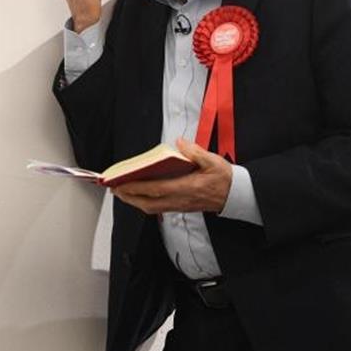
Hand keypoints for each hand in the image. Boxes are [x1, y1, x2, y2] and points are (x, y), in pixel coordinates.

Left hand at [112, 138, 232, 214]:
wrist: (235, 195)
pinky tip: (140, 195)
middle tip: (114, 189)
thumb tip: (179, 143)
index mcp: (186, 187)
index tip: (121, 183)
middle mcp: (180, 200)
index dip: (136, 187)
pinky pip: (158, 208)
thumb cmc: (223, 178)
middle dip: (129, 197)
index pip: (155, 189)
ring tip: (122, 192)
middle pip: (148, 203)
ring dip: (135, 201)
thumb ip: (195, 151)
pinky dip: (145, 202)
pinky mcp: (181, 207)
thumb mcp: (213, 161)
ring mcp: (179, 205)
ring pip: (151, 208)